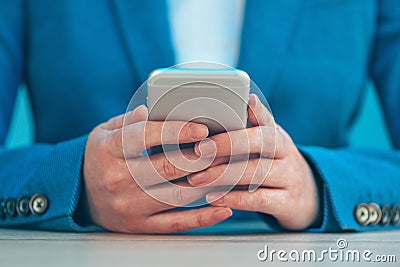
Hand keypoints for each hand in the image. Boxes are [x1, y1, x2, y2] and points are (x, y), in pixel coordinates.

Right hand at [83, 105, 231, 232]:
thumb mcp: (104, 133)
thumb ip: (127, 121)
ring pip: (177, 196)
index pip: (144, 137)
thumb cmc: (100, 157)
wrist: (80, 194)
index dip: (175, 131)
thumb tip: (148, 110)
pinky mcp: (140, 226)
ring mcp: (130, 206)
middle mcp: (118, 179)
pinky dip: (203, 218)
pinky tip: (223, 208)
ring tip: (228, 170)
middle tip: (221, 147)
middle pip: (166, 167)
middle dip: (199, 157)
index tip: (201, 129)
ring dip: (208, 183)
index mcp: (108, 150)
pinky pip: (176, 223)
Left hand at [188, 94, 320, 229]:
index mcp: (277, 135)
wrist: (309, 196)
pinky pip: (260, 200)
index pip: (267, 119)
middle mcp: (285, 153)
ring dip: (224, 174)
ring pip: (258, 172)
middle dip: (229, 143)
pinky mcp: (287, 203)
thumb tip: (208, 120)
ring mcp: (289, 177)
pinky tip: (214, 197)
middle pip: (262, 142)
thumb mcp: (266, 146)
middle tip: (201, 149)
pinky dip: (235, 199)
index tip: (244, 101)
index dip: (257, 110)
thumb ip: (245, 134)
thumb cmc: (274, 165)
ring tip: (199, 177)